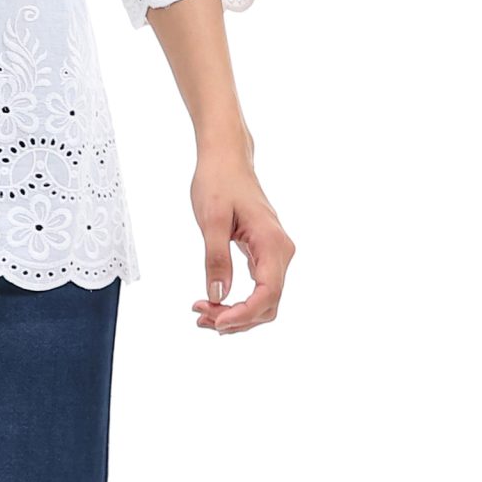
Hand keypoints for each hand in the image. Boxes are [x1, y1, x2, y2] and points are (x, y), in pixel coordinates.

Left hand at [188, 145, 294, 334]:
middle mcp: (281, 251)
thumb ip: (216, 259)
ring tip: (202, 315)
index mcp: (272, 243)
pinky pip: (259, 289)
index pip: (268, 293)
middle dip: (237, 319)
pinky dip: (239, 303)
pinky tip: (215, 305)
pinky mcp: (264, 255)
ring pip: (264, 301)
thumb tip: (218, 296)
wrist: (226, 160)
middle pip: (268, 304)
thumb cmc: (219, 182)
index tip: (216, 322)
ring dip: (237, 315)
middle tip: (200, 318)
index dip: (243, 314)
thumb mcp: (211, 220)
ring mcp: (275, 254)